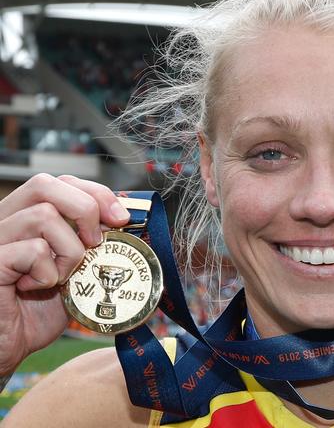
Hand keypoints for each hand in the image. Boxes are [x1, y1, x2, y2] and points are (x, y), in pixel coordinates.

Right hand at [0, 174, 129, 374]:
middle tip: (95, 242)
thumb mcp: (75, 270)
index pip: (60, 182)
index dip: (95, 192)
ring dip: (69, 250)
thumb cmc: (39, 310)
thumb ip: (91, 243)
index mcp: (24, 216)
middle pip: (45, 184)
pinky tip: (39, 288)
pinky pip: (32, 251)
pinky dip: (48, 273)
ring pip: (43, 216)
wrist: (8, 347)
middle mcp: (4, 221)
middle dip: (85, 208)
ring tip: (62, 275)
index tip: (120, 218)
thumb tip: (126, 222)